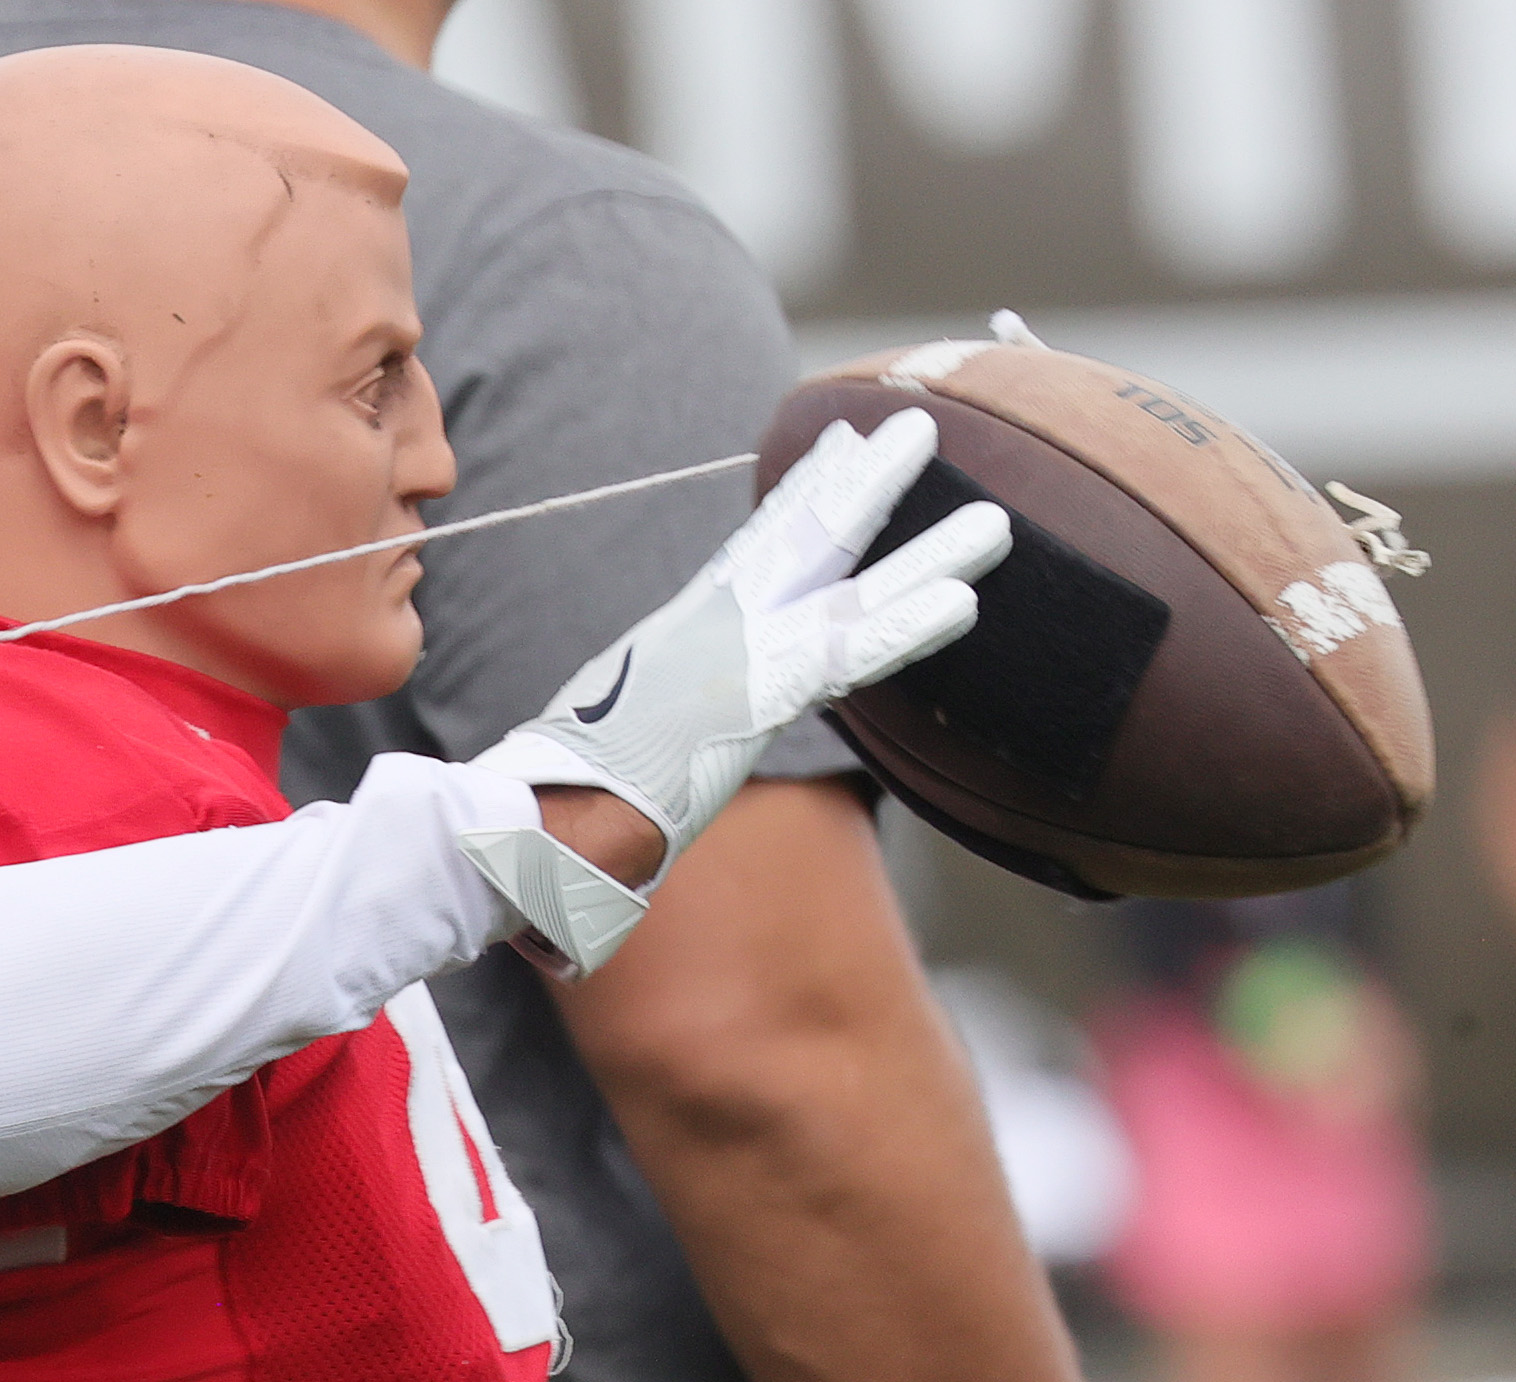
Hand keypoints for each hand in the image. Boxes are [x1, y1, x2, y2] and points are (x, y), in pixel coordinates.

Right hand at [475, 409, 1007, 862]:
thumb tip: (632, 758)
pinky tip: (962, 599)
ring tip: (995, 523)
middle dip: (863, 485)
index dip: (801, 497)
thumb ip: (636, 732)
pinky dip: (903, 625)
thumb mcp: (596, 748)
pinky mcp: (749, 700)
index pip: (752, 552)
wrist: (519, 820)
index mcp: (674, 640)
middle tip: (917, 427)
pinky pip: (845, 657)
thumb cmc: (544, 805)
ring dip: (925, 554)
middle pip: (802, 544)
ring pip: (845, 591)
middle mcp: (706, 634)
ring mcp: (730, 660)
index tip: (841, 449)